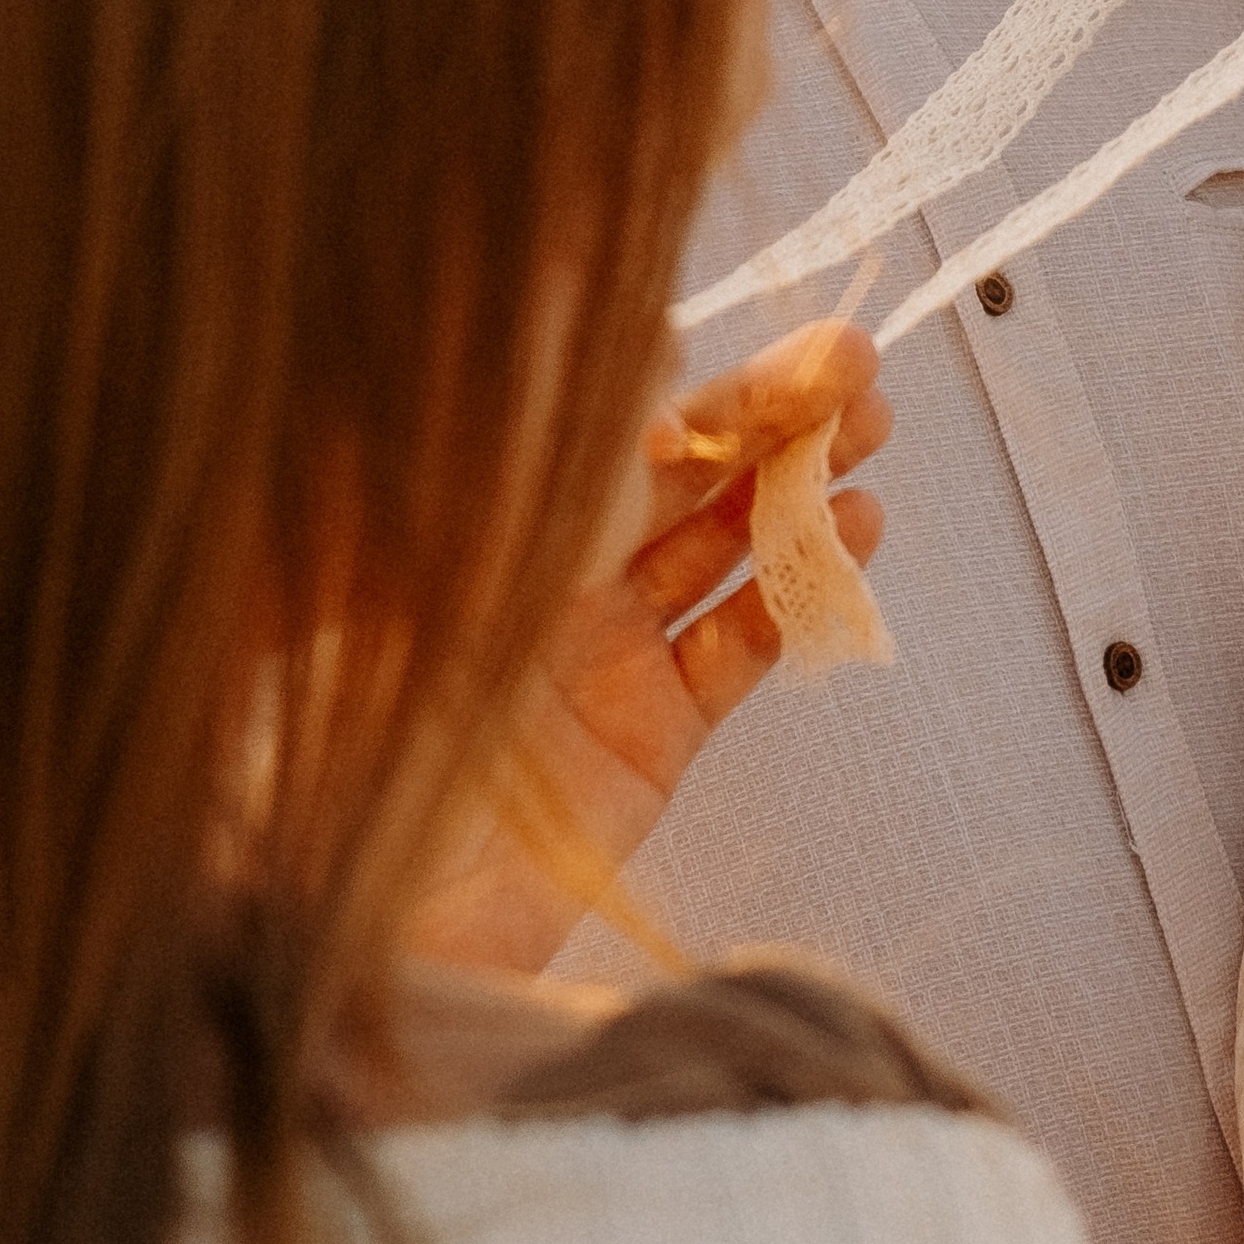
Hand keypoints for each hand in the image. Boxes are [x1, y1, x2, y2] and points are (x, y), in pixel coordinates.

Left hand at [406, 322, 889, 973]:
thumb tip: (636, 331)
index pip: (615, 422)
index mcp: (486, 521)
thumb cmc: (374, 719)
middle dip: (776, 418)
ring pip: (723, 551)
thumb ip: (538, 448)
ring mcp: (603, 654)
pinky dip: (798, 597)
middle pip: (681, 474)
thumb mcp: (440, 551)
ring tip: (875, 442)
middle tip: (864, 373)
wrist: (368, 913)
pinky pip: (739, 650)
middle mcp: (548, 575)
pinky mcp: (649, 740)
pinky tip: (852, 539)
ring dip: (802, 494)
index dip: (704, 378)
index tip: (779, 340)